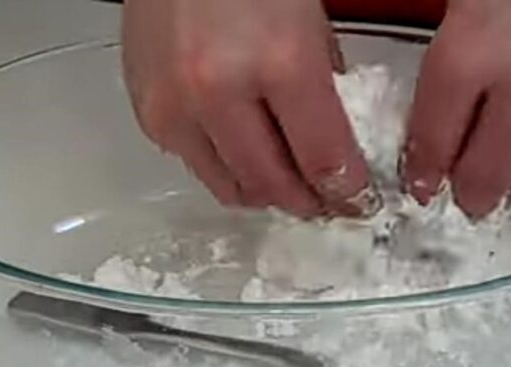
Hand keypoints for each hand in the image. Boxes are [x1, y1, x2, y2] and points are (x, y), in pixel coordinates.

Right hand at [122, 0, 369, 217]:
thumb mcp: (311, 18)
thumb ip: (326, 84)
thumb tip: (339, 144)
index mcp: (278, 62)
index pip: (324, 160)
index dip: (349, 192)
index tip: (361, 201)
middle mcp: (220, 91)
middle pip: (274, 186)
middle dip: (308, 203)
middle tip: (327, 202)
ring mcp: (176, 105)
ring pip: (230, 187)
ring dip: (266, 193)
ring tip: (288, 182)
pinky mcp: (149, 112)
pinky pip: (195, 164)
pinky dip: (226, 167)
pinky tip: (244, 148)